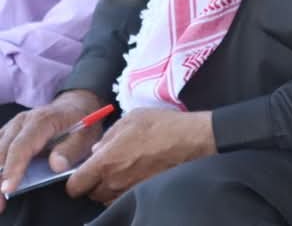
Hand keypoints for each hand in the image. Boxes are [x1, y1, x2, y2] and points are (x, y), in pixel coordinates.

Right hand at [0, 89, 103, 210]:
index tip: (8, 189)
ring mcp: (12, 127)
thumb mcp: (86, 135)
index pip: (21, 146)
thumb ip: (71, 150)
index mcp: (41, 120)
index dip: (13, 168)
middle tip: (0, 203)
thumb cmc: (81, 122)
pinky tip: (0, 181)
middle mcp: (21, 122)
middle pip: (1, 152)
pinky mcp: (7, 134)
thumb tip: (56, 166)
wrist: (75, 106)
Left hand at [66, 108, 214, 203]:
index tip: (85, 172)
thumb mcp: (131, 118)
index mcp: (105, 162)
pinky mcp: (144, 194)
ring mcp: (129, 191)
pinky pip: (125, 198)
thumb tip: (97, 150)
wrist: (193, 141)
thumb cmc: (162, 126)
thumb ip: (108, 135)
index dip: (76, 179)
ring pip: (108, 198)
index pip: (74, 186)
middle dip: (96, 182)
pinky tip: (138, 176)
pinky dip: (126, 190)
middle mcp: (114, 182)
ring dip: (111, 187)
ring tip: (126, 171)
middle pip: (91, 194)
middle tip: (110, 167)